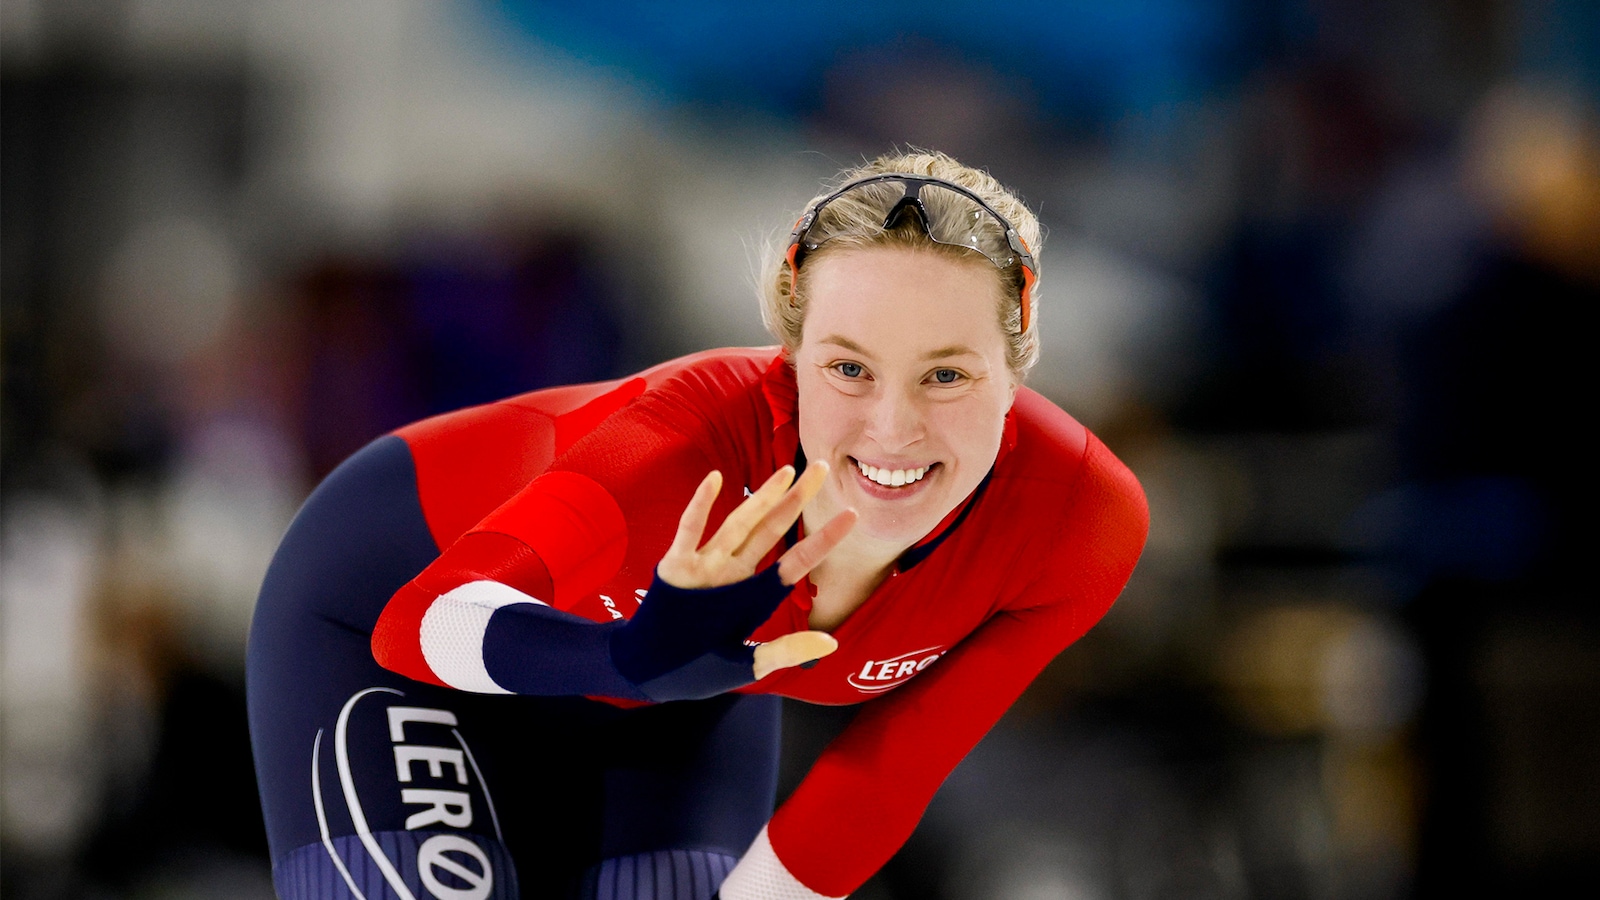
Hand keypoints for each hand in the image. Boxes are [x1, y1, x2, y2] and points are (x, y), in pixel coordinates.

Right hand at [650, 463, 855, 680]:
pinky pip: (690, 532)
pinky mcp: (676, 567)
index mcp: (755, 594)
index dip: (823, 539)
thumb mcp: (749, 664)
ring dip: (761, 497)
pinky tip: (714, 480)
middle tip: (820, 468)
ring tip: (787, 471)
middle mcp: (734, 572)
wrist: (649, 673)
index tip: (852, 515)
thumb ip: (787, 651)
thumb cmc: (698, 668)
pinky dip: (700, 506)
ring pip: (739, 524)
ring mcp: (706, 566)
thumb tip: (832, 643)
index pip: (797, 560)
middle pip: (772, 528)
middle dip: (796, 499)